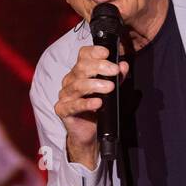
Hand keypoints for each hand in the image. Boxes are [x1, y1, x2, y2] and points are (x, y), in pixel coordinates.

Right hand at [55, 45, 129, 167]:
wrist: (88, 133)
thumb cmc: (97, 109)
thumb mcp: (111, 91)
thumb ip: (117, 78)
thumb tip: (123, 65)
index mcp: (79, 73)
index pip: (83, 55)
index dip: (94, 52)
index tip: (107, 53)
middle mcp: (70, 81)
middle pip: (81, 68)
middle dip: (100, 67)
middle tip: (114, 71)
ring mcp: (65, 95)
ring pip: (78, 85)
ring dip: (95, 84)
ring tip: (110, 87)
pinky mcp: (62, 110)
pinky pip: (73, 105)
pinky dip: (86, 103)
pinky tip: (98, 103)